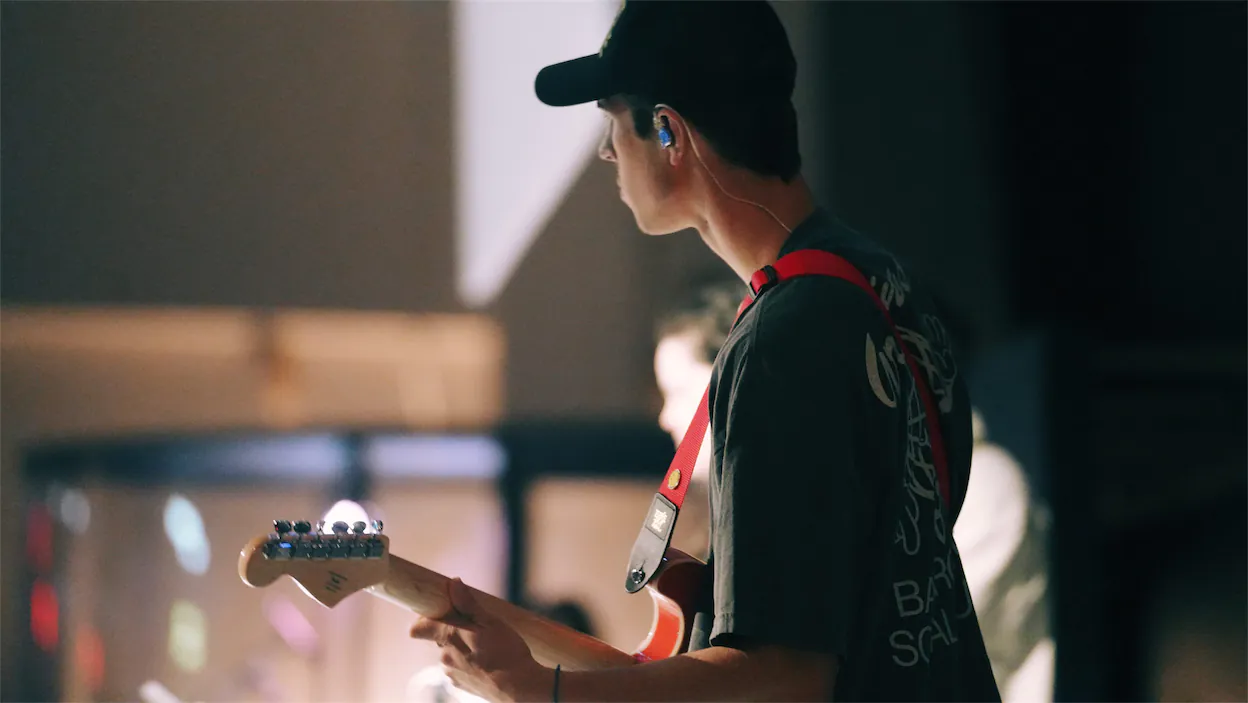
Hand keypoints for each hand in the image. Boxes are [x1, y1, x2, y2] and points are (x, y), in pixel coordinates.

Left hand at [410, 578, 549, 702]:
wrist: (519, 687)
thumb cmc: (506, 652)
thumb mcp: (490, 622)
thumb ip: (468, 604)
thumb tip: (453, 583)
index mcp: (448, 636)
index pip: (417, 628)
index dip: (424, 618)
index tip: (440, 611)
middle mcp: (444, 656)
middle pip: (437, 638)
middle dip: (451, 629)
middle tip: (475, 626)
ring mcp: (451, 672)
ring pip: (450, 652)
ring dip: (461, 646)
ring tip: (485, 646)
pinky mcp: (460, 685)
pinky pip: (458, 667)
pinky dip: (468, 662)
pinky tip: (486, 661)